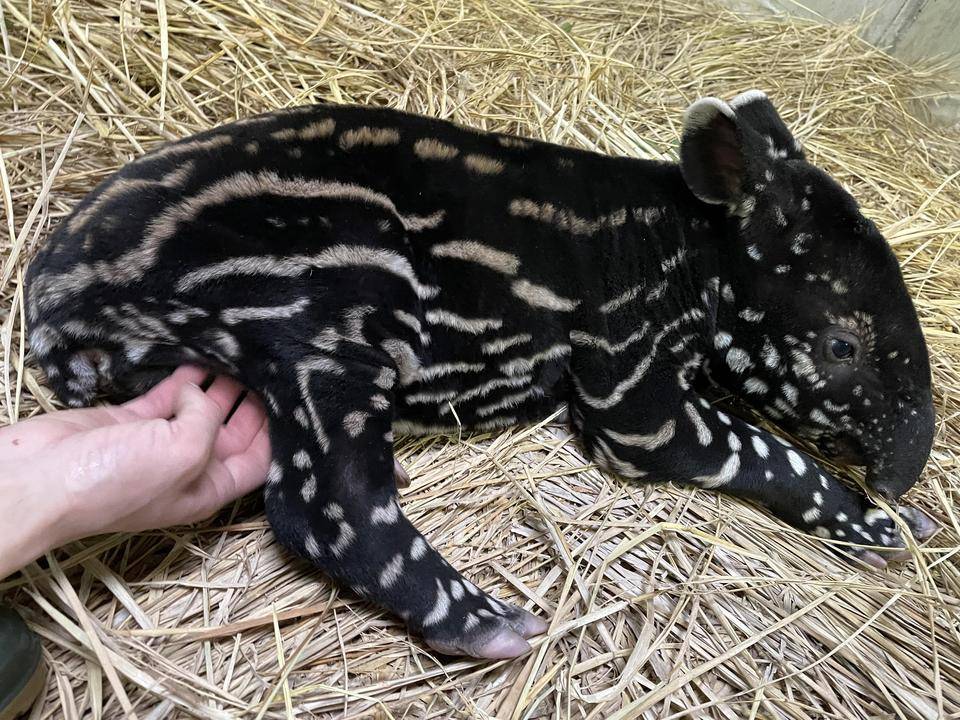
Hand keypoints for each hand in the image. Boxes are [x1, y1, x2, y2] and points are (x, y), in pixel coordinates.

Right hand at [0, 366, 270, 577]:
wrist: (38, 479)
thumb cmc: (113, 482)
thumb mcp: (182, 454)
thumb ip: (207, 420)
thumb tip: (202, 393)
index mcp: (207, 488)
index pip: (258, 460)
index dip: (277, 431)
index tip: (295, 397)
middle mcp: (188, 468)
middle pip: (233, 431)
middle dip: (253, 403)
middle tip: (274, 367)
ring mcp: (158, 443)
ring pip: (201, 409)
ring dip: (220, 385)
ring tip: (244, 353)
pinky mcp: (131, 421)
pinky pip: (167, 396)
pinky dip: (183, 379)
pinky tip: (201, 357)